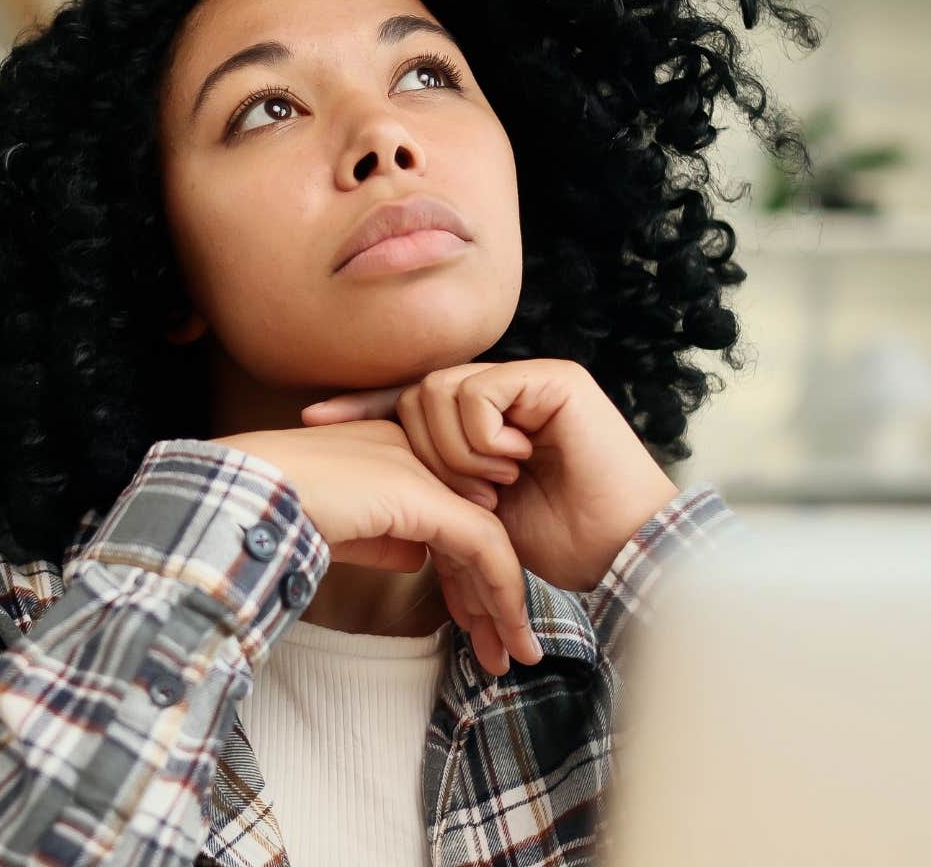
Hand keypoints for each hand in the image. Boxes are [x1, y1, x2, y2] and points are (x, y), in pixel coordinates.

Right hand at [212, 421, 544, 673]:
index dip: (465, 574)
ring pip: (487, 539)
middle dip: (493, 595)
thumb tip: (416, 555)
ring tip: (514, 654)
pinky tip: (506, 628)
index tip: (475, 624)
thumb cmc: (272, 511)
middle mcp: (417, 453)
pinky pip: (482, 545)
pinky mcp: (424, 494)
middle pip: (472, 529)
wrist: (246, 494)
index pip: (448, 515)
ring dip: (505, 602)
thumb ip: (380, 537)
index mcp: (393, 452)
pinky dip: (501, 590)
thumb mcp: (338, 526)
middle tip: (508, 649)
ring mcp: (422, 469)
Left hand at [301, 359, 678, 593]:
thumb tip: (366, 477)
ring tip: (495, 485)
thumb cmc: (554, 543)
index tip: (315, 420)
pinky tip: (515, 462)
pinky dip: (484, 437)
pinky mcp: (551, 379)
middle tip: (469, 497)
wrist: (616, 551)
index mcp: (479, 423)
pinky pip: (479, 393)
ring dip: (456, 452)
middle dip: (427, 453)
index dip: (362, 407)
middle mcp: (501, 393)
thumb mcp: (468, 514)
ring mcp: (526, 382)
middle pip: (416, 395)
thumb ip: (426, 485)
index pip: (406, 400)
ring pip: (440, 391)